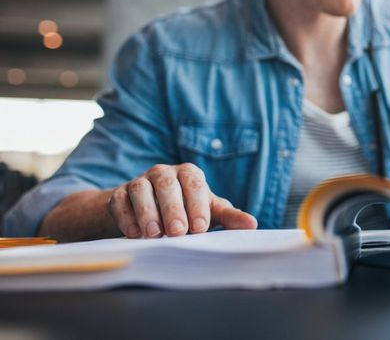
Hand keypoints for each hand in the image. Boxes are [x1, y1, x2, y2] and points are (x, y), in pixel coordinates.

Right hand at [107, 163, 257, 237]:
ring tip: (155, 234)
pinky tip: (134, 234)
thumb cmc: (187, 210)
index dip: (197, 204)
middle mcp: (163, 173)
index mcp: (189, 173)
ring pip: (141, 190)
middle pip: (167, 186)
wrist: (149, 210)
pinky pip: (119, 201)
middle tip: (178, 232)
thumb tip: (253, 225)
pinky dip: (126, 217)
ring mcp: (139, 181)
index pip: (194, 184)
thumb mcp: (208, 211)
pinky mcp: (119, 195)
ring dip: (148, 213)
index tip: (200, 228)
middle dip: (173, 209)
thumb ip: (229, 217)